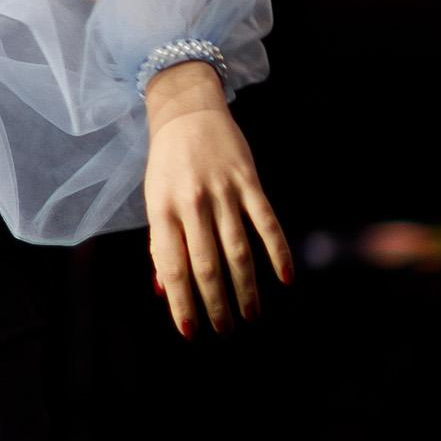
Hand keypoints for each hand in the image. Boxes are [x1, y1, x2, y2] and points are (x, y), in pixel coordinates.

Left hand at [143, 65, 294, 337]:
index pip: (172, 266)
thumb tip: (165, 291)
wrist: (186, 110)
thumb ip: (161, 244)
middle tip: (225, 329)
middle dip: (215, 303)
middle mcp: (192, 203)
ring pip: (238, 250)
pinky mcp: (248, 180)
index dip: (182, 301)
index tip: (191, 330)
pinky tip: (285, 277)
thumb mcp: (155, 201)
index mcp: (162, 211)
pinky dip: (278, 251)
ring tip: (251, 315)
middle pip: (207, 264)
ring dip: (246, 287)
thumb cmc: (167, 164)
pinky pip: (266, 222)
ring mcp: (222, 192)